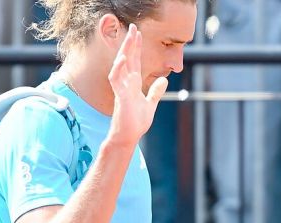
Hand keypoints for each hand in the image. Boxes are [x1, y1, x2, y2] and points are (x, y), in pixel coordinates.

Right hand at [107, 24, 167, 145]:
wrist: (128, 137)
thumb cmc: (135, 122)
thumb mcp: (149, 104)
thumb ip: (155, 92)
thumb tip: (163, 80)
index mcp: (132, 84)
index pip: (134, 61)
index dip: (136, 47)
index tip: (138, 33)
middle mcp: (126, 84)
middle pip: (127, 59)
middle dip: (130, 43)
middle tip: (133, 27)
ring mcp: (122, 90)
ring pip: (120, 67)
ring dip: (124, 52)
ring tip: (129, 39)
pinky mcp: (120, 98)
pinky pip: (116, 81)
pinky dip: (119, 70)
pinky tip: (123, 60)